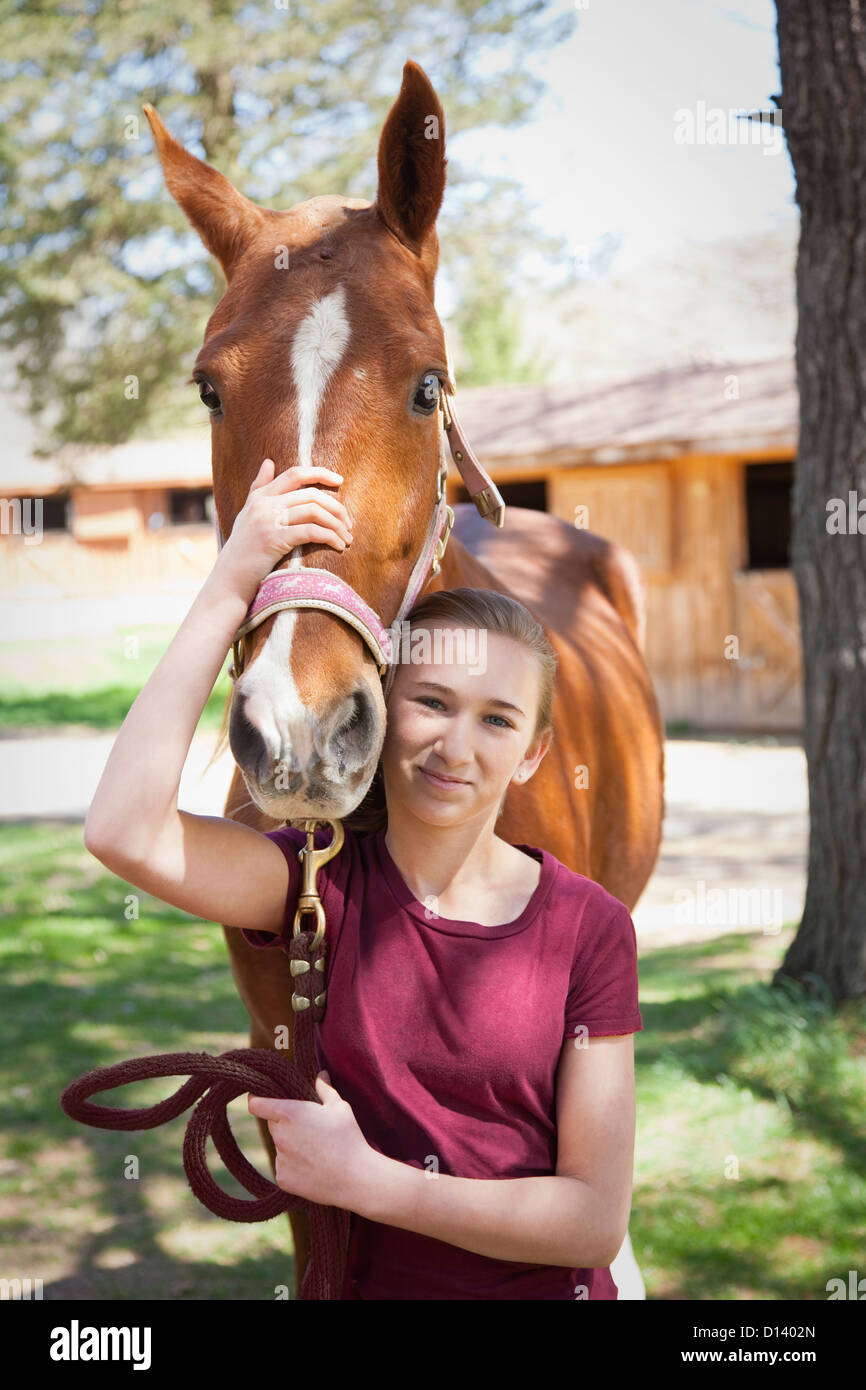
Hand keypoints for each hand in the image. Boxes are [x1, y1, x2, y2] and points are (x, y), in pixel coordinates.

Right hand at [217, 459, 353, 591]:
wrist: (229, 579)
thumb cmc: (243, 550)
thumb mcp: (247, 514)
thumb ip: (259, 487)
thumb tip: (268, 461)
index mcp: (260, 496)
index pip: (295, 474)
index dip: (320, 473)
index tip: (339, 481)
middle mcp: (264, 504)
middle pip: (311, 495)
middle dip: (337, 508)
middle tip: (349, 523)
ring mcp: (268, 521)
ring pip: (315, 511)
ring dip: (337, 525)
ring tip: (347, 538)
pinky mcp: (275, 540)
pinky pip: (311, 531)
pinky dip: (330, 537)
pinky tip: (338, 546)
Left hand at [248, 1070, 379, 1211]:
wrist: (355, 1178)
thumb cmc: (349, 1138)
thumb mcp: (340, 1108)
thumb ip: (324, 1089)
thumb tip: (320, 1075)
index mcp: (290, 1113)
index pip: (256, 1104)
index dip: (256, 1099)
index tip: (257, 1097)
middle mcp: (280, 1135)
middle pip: (273, 1124)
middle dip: (284, 1123)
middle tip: (306, 1128)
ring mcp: (280, 1159)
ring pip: (279, 1146)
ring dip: (290, 1145)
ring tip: (316, 1150)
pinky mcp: (282, 1179)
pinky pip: (284, 1167)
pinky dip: (294, 1166)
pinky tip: (313, 1167)